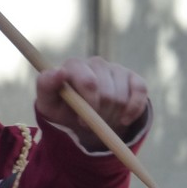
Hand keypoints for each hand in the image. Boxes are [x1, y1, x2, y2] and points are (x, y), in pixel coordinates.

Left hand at [35, 57, 149, 149]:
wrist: (82, 119)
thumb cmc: (62, 109)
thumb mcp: (47, 103)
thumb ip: (46, 86)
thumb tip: (59, 71)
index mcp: (74, 65)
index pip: (89, 83)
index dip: (89, 105)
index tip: (81, 122)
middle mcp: (95, 63)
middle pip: (107, 94)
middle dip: (98, 115)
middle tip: (87, 124)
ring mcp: (115, 69)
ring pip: (121, 98)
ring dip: (112, 116)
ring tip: (99, 119)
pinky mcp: (133, 78)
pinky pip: (141, 93)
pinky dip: (133, 111)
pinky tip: (122, 119)